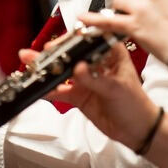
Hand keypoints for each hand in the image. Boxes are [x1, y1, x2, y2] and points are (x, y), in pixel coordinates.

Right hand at [21, 40, 159, 153]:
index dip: (74, 37)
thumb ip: (95, 79)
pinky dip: (49, 89)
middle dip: (54, 52)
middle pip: (72, 53)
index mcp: (110, 53)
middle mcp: (95, 62)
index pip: (89, 39)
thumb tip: (77, 68)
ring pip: (62, 70)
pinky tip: (38, 87)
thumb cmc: (135, 104)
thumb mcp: (117, 89)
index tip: (61, 41)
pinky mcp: (78, 94)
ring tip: (30, 64)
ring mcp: (85, 78)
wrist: (137, 130)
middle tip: (40, 52)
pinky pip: (60, 90)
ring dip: (47, 68)